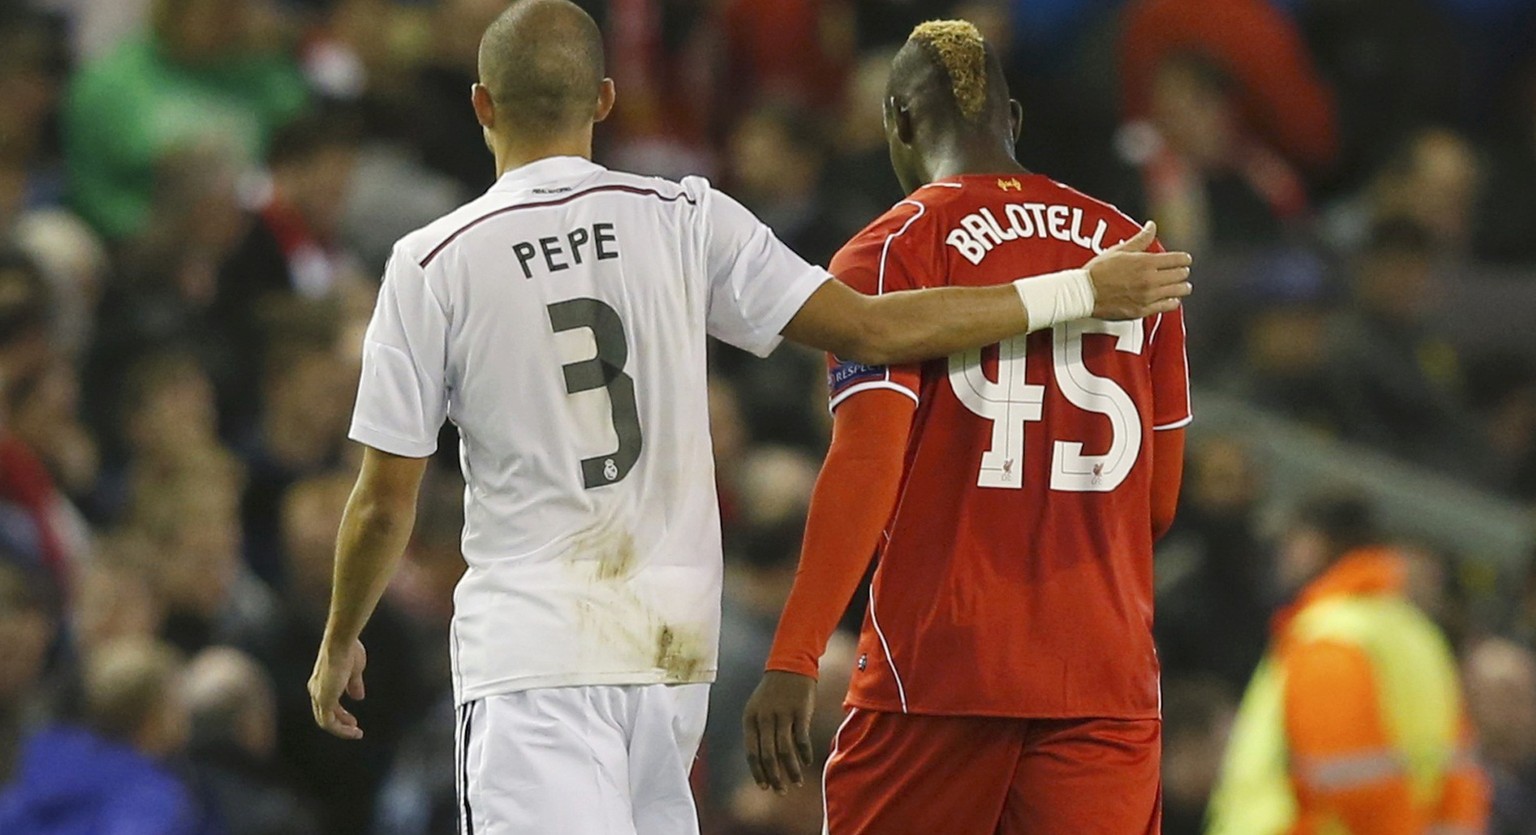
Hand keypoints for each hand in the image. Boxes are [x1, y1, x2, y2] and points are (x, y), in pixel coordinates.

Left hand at [309, 638, 366, 739]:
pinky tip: (352, 730)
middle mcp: (316, 690)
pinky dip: (340, 729)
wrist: (341, 644)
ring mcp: (318, 696)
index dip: (341, 713)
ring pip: (326, 721)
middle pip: (325, 714)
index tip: (352, 720)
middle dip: (341, 722)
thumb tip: (358, 697)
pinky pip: (329, 722)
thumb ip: (354, 685)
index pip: (328, 703)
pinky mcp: (323, 700)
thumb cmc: (348, 651)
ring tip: (355, 732)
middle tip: (354, 727)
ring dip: (341, 729)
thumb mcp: (355, 670)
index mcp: (321, 681)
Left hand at [742, 670, 817, 794]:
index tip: (764, 787)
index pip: (752, 753)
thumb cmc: (773, 692)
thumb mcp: (758, 709)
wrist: (790, 665)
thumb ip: (759, 732)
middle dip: (774, 777)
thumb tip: (764, 762)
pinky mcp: (800, 712)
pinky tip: (806, 763)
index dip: (758, 772)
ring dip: (791, 770)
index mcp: (750, 719)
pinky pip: (801, 739)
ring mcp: (782, 715)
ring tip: (796, 782)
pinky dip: (804, 754)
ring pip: (785, 751)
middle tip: (781, 791)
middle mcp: (764, 718)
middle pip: (768, 756)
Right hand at [1085, 221, 1192, 319]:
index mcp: (1146, 262)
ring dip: (1181, 287)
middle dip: (1182, 272)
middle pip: (1181, 275)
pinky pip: (1168, 306)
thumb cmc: (1099, 271)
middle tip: (1181, 272)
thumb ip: (1140, 238)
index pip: (1178, 259)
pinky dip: (1172, 301)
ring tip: (1181, 286)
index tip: (1184, 259)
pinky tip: (1171, 299)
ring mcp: (1148, 297)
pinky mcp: (1143, 310)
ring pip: (1178, 291)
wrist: (1085, 293)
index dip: (1184, 258)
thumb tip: (1152, 226)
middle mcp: (1150, 280)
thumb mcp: (1120, 250)